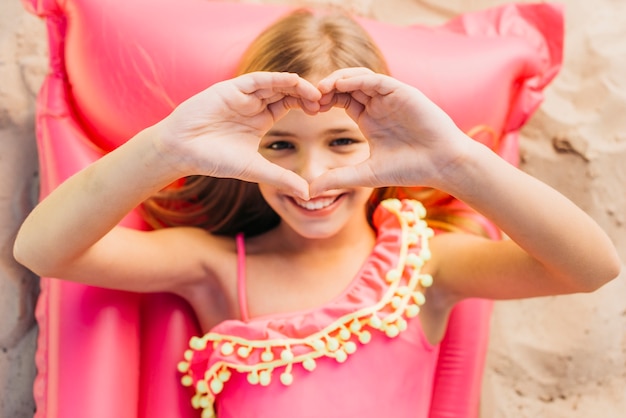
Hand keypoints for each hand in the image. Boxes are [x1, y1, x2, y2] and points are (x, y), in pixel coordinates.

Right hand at [155, 72, 321, 198]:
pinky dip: (275, 80)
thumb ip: (280, 178)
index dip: (307, 105)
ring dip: (295, 85)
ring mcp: (242, 95)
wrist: (180, 151)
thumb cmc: (213, 159)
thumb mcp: (254, 169)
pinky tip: (293, 81)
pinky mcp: (230, 89)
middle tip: (326, 99)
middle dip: (306, 93)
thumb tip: (307, 194)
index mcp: (261, 119)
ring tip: (315, 92)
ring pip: (275, 83)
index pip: (289, 104)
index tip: (325, 111)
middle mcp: (253, 104)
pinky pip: (257, 80)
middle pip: (286, 91)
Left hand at [311, 68, 469, 195]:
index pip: (340, 99)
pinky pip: (376, 80)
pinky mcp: (403, 92)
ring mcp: (390, 96)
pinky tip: (342, 85)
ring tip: (321, 88)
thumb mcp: (365, 174)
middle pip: (346, 85)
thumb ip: (338, 178)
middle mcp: (378, 103)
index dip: (323, 100)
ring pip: (359, 78)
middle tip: (309, 95)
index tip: (307, 108)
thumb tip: (309, 191)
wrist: (442, 165)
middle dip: (326, 87)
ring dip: (339, 80)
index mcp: (368, 118)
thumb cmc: (409, 169)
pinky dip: (358, 80)